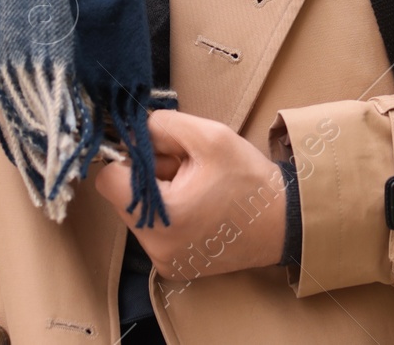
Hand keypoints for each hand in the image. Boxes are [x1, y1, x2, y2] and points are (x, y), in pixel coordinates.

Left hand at [93, 109, 286, 280]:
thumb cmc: (250, 180)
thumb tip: (131, 129)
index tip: (154, 152)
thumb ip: (163, 125)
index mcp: (163, 216)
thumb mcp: (210, 137)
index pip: (108, 180)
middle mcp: (156, 246)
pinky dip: (168, 216)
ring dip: (159, 195)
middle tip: (187, 169)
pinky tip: (198, 208)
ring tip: (197, 189)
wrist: (285, 223)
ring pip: (138, 214)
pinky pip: (154, 232)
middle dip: (148, 176)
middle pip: (124, 197)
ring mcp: (164, 262)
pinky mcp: (173, 267)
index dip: (128, 158)